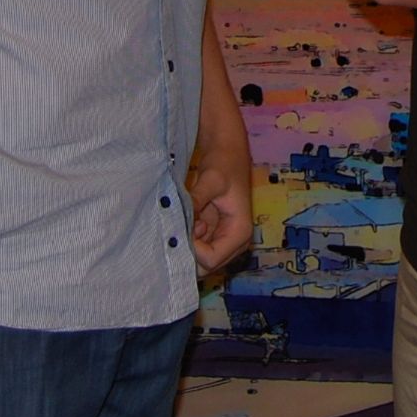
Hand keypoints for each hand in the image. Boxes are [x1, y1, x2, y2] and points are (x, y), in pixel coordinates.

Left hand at [187, 156, 253, 271]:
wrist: (227, 150)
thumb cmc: (224, 163)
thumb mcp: (211, 180)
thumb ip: (196, 201)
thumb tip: (178, 220)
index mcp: (240, 232)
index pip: (210, 260)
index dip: (192, 250)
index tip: (181, 227)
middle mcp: (234, 243)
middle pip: (204, 266)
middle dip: (187, 250)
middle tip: (176, 225)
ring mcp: (223, 241)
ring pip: (197, 260)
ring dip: (185, 244)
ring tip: (181, 218)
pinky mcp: (213, 235)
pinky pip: (195, 248)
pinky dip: (184, 238)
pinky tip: (183, 219)